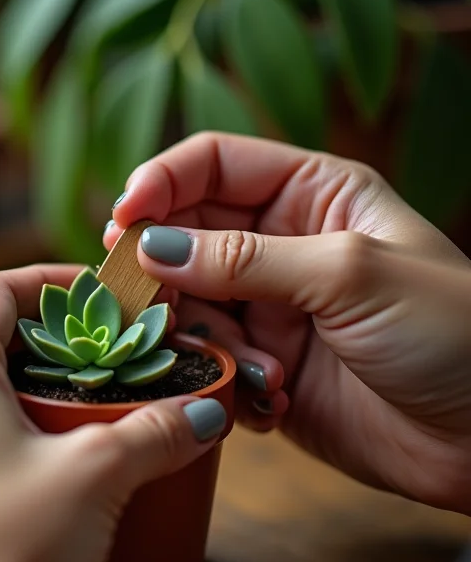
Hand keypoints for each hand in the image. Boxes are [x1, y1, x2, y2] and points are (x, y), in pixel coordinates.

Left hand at [0, 265, 225, 561]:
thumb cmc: (5, 550)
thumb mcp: (98, 476)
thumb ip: (156, 433)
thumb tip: (206, 414)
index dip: (49, 283)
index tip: (93, 295)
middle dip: (38, 348)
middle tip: (90, 365)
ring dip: (7, 397)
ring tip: (60, 424)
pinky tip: (15, 476)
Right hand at [105, 133, 470, 512]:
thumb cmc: (449, 334)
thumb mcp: (348, 274)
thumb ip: (243, 258)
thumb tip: (150, 246)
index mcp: (312, 194)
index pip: (213, 165)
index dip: (160, 184)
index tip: (123, 221)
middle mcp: (282, 246)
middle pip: (186, 237)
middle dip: (166, 272)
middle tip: (149, 305)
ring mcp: (269, 308)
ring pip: (189, 305)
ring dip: (205, 337)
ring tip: (252, 365)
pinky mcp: (263, 364)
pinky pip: (210, 360)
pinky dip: (225, 378)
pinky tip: (272, 397)